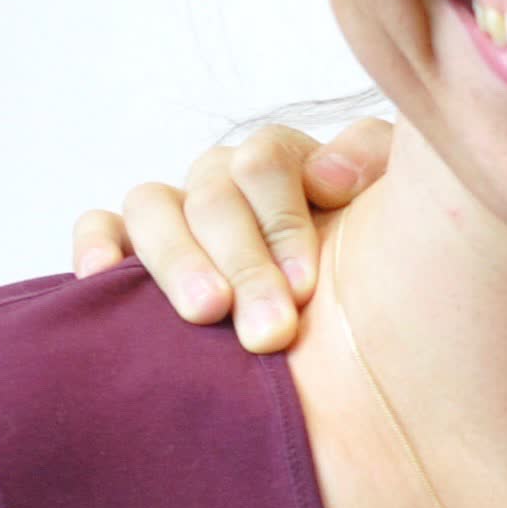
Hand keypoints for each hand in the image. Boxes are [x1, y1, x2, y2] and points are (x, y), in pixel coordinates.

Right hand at [67, 118, 393, 353]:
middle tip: (269, 331)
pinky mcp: (135, 252)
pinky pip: (102, 227)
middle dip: (243, 262)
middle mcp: (230, 183)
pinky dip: (98, 244)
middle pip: (213, 191)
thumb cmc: (390, 278)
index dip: (283, 219)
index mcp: (292, 166)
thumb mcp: (408, 215)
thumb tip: (326, 175)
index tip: (306, 286)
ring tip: (205, 314)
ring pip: (153, 205)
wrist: (366, 347)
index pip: (267, 161)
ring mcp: (181, 215)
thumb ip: (378, 167)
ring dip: (179, 260)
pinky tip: (105, 278)